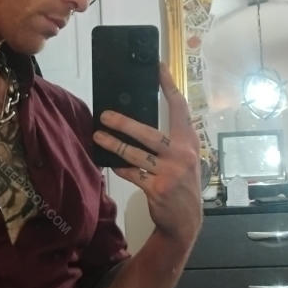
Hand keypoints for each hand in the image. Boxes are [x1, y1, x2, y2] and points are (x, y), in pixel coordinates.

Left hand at [92, 64, 201, 249]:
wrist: (186, 221)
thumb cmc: (181, 184)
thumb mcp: (183, 159)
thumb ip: (168, 142)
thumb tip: (136, 123)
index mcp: (190, 142)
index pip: (180, 109)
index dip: (169, 86)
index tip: (158, 66)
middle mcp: (183, 154)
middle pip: (150, 133)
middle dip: (124, 123)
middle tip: (104, 115)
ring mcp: (171, 172)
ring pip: (135, 154)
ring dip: (114, 145)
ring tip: (98, 135)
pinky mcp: (158, 188)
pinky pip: (132, 174)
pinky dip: (120, 167)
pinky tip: (110, 162)